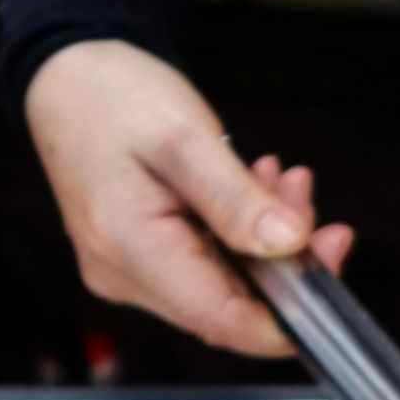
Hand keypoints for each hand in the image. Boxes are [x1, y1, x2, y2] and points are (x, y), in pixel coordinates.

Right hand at [23, 39, 355, 356]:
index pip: (225, 322)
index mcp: (130, 252)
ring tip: (284, 182)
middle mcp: (127, 277)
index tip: (330, 264)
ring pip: (230, 284)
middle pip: (233, 305)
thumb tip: (289, 244)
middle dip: (286, 261)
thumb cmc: (114, 97)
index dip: (289, 316)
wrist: (69, 77)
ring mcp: (133, 272)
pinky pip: (213, 264)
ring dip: (270, 240)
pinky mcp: (145, 260)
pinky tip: (258, 190)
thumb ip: (236, 198)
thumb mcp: (183, 138)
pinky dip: (246, 234)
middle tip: (306, 200)